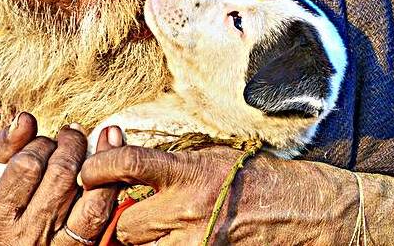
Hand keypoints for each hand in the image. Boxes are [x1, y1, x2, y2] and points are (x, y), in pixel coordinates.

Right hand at [0, 112, 123, 244]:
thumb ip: (4, 147)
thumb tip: (26, 118)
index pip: (27, 165)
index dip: (39, 144)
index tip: (41, 142)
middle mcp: (28, 235)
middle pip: (61, 174)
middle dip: (69, 144)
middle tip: (69, 136)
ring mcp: (58, 245)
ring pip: (90, 197)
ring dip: (97, 158)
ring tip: (92, 140)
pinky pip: (103, 214)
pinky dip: (112, 182)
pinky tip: (112, 157)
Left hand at [80, 145, 358, 244]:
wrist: (305, 210)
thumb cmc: (255, 176)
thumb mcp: (209, 155)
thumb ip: (165, 162)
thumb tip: (120, 156)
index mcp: (188, 172)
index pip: (127, 163)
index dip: (98, 167)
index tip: (89, 170)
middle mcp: (189, 209)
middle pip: (125, 224)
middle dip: (121, 219)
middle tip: (128, 210)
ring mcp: (199, 241)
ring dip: (141, 240)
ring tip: (156, 227)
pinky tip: (174, 236)